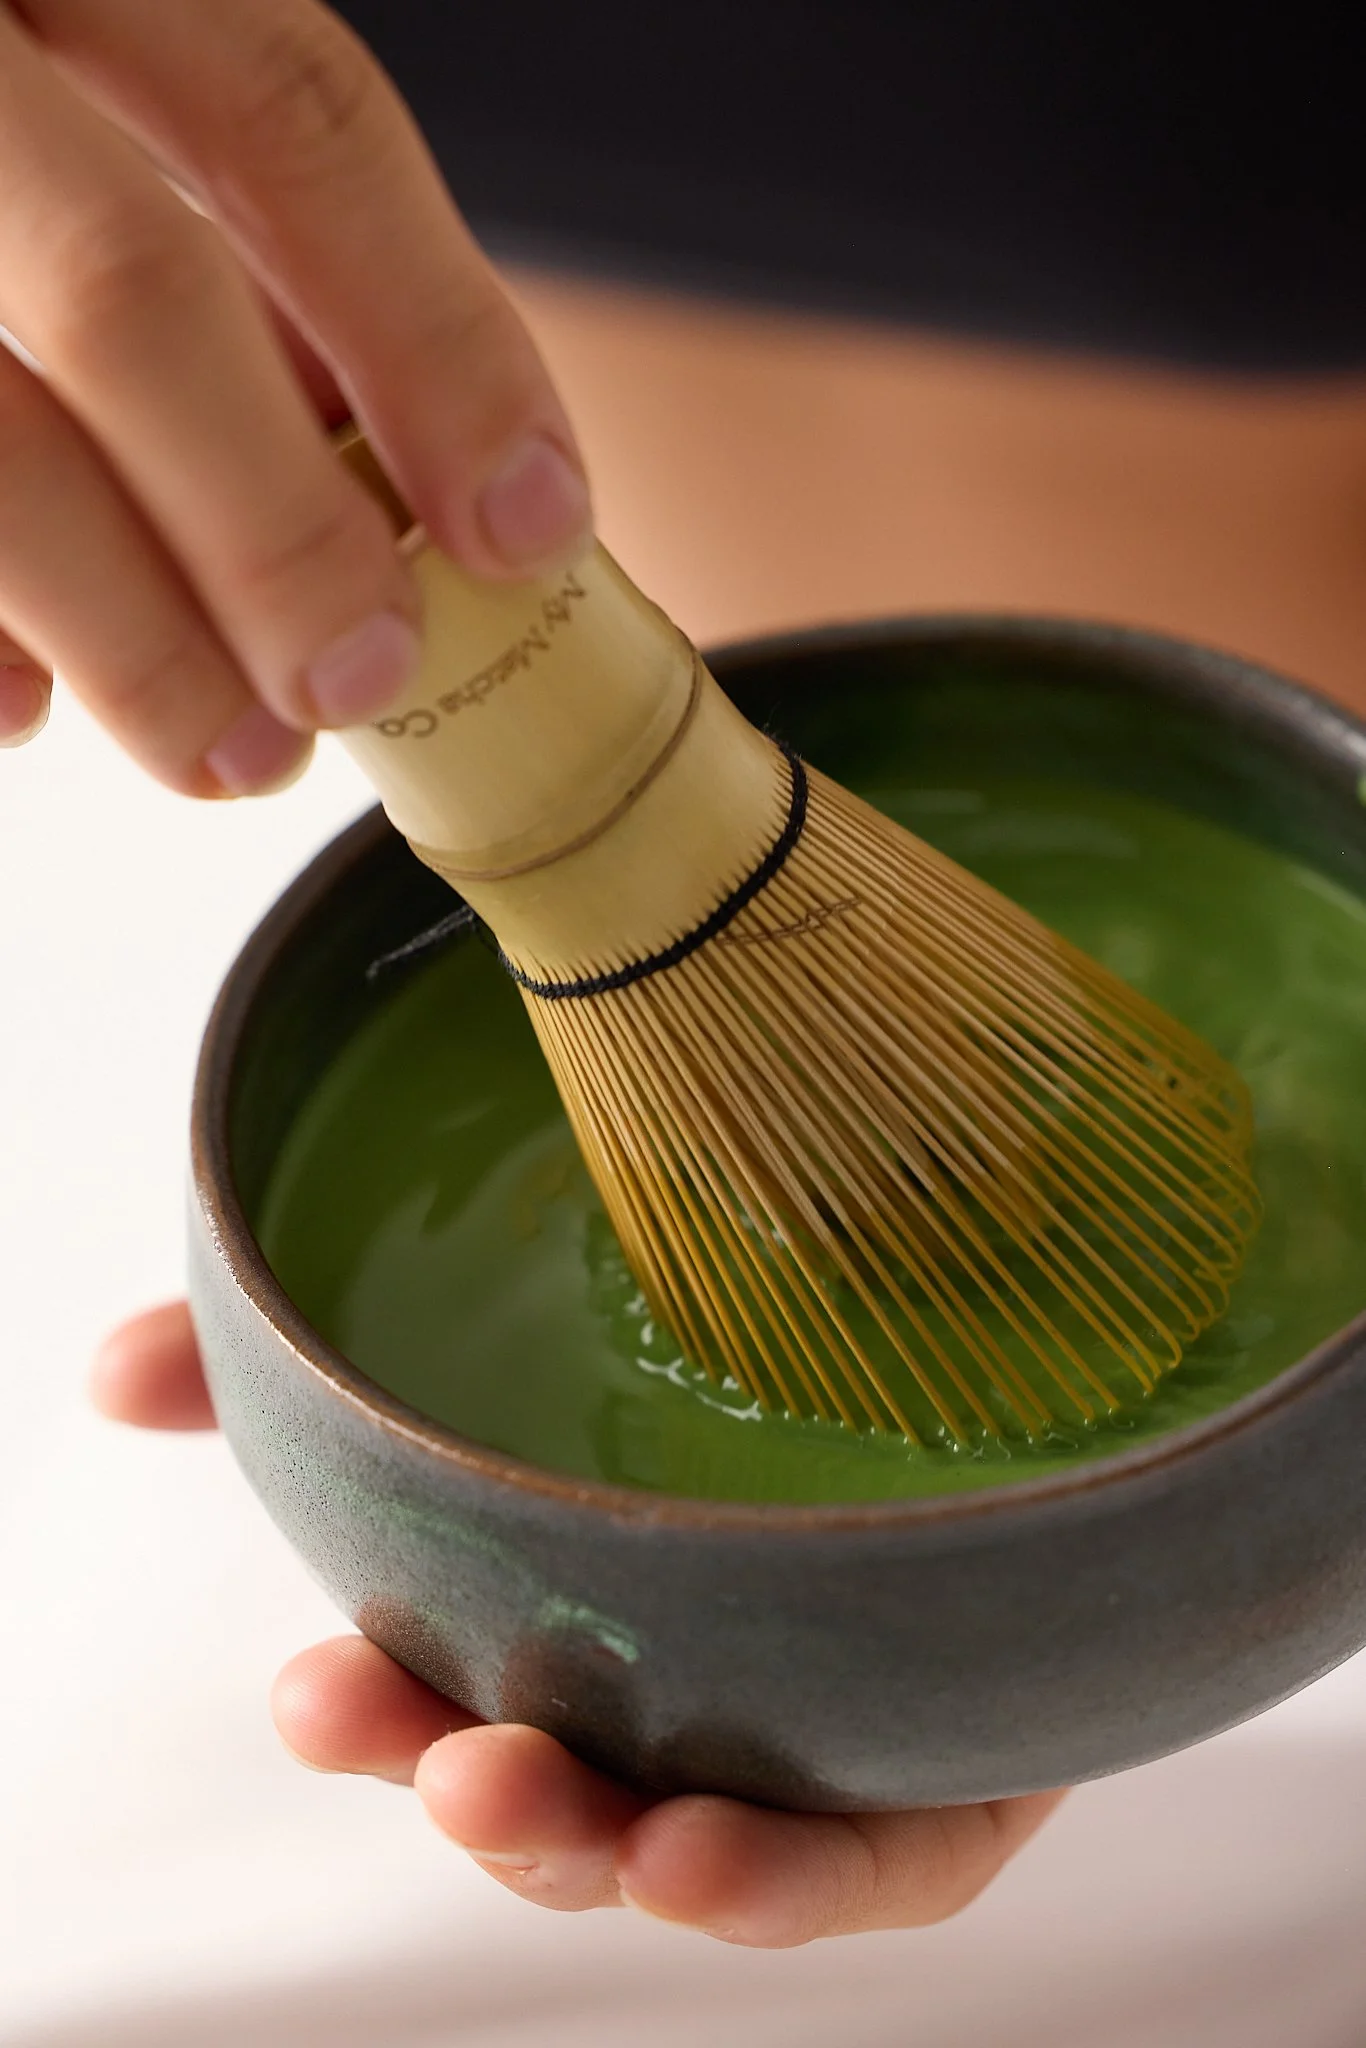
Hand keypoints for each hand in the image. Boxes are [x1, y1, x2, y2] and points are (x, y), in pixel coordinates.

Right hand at [0, 0, 589, 788]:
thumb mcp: (91, 68)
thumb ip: (224, 212)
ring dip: (124, 635)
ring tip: (228, 750)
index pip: (292, 115)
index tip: (528, 523)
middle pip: (129, 294)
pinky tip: (22, 706)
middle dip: (274, 530)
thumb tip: (388, 439)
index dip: (438, 339)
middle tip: (359, 677)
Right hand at [93, 1302, 1064, 1946]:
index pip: (447, 1703)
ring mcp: (807, 1751)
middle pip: (557, 1793)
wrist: (992, 1404)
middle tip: (417, 1745)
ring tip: (550, 1806)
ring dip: (603, 1854)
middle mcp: (679, 1709)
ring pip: (688, 1849)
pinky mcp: (943, 1782)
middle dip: (471, 1789)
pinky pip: (876, 1867)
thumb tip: (122, 1366)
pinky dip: (791, 1882)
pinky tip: (715, 1852)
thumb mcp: (517, 1343)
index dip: (371, 1715)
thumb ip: (311, 1366)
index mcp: (567, 1633)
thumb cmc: (714, 1417)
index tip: (312, 1681)